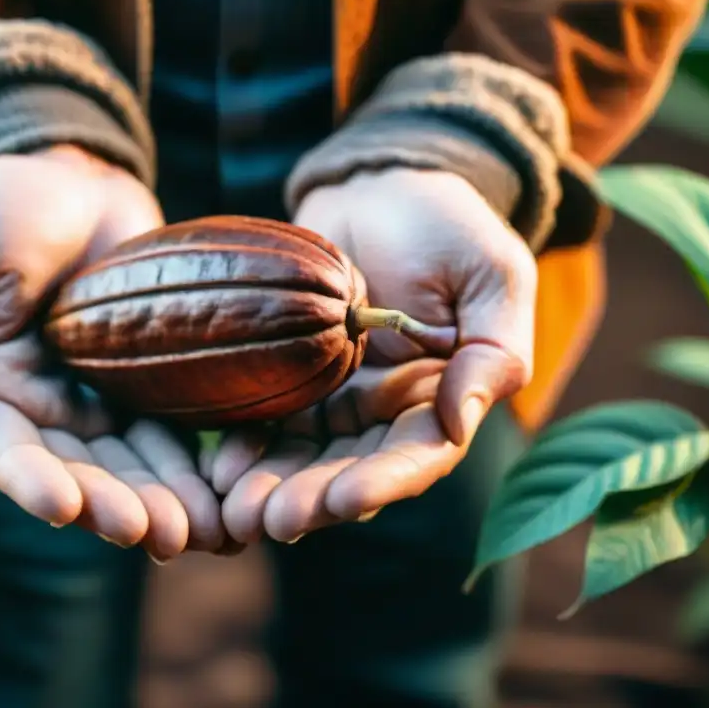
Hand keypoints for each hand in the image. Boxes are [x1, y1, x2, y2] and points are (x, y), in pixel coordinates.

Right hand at [0, 146, 224, 559]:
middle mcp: (43, 410)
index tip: (67, 506)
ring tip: (203, 530)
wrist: (74, 179)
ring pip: (131, 464)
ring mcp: (99, 399)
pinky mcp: (148, 383)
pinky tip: (225, 492)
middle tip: (157, 535)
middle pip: (80, 472)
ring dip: (163, 500)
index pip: (8, 450)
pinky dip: (195, 464)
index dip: (35, 482)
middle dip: (115, 506)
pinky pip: (170, 430)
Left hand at [211, 167, 535, 542]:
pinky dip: (244, 445)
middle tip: (269, 522)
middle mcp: (387, 412)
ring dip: (271, 488)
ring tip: (234, 511)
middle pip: (351, 470)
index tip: (342, 501)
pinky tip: (217, 466)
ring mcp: (335, 398)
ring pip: (304, 457)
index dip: (381, 483)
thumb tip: (462, 422)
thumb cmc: (446, 224)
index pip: (416, 456)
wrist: (376, 185)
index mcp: (443, 398)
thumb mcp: (491, 277)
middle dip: (312, 500)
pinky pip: (267, 419)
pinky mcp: (292, 376)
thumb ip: (492, 353)